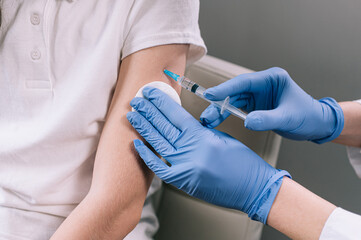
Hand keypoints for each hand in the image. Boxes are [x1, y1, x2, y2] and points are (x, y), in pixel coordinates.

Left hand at [127, 87, 289, 223]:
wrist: (253, 190)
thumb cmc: (243, 164)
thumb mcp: (222, 138)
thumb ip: (199, 131)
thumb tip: (181, 125)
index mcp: (203, 136)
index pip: (175, 114)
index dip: (160, 101)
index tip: (150, 92)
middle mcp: (191, 151)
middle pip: (163, 126)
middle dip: (147, 111)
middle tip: (136, 100)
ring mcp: (185, 168)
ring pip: (158, 143)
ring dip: (144, 128)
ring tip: (132, 116)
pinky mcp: (183, 182)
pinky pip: (160, 168)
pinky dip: (148, 156)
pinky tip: (138, 144)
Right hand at [201, 67, 343, 142]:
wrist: (315, 125)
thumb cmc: (307, 116)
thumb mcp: (288, 118)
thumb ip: (267, 119)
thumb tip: (247, 122)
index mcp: (272, 79)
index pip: (244, 82)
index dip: (226, 88)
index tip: (211, 95)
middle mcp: (262, 85)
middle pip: (235, 92)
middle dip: (219, 103)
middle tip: (207, 114)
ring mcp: (258, 95)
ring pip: (233, 100)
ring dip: (220, 110)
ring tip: (208, 120)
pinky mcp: (255, 105)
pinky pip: (237, 108)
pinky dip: (227, 114)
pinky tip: (217, 120)